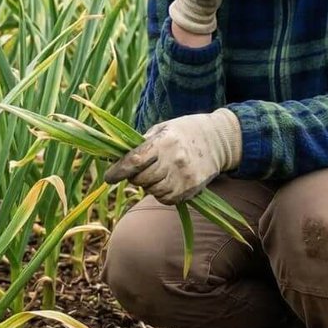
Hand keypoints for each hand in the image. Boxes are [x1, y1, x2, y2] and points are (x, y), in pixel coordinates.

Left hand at [103, 108, 242, 203]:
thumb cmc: (184, 131)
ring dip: (148, 186)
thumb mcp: (162, 128)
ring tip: (157, 173)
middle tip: (137, 171)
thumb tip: (117, 160)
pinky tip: (167, 181)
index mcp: (165, 141)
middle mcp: (175, 160)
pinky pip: (166, 199)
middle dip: (134, 177)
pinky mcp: (192, 189)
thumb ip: (142, 144)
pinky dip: (161, 193)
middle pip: (142, 179)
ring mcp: (185, 176)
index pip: (135, 161)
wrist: (218, 140)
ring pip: (153, 191)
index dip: (118, 171)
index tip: (109, 177)